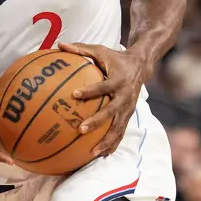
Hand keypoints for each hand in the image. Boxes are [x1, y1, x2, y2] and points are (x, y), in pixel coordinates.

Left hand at [58, 42, 145, 156]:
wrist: (141, 66)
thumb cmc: (115, 58)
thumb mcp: (100, 51)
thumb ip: (81, 49)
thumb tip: (59, 44)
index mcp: (118, 80)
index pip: (103, 86)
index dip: (90, 90)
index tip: (75, 94)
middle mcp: (125, 96)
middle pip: (111, 111)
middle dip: (97, 121)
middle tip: (80, 129)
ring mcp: (128, 108)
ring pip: (118, 127)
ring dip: (106, 140)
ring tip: (92, 152)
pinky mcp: (129, 115)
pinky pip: (121, 132)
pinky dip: (113, 144)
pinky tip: (102, 155)